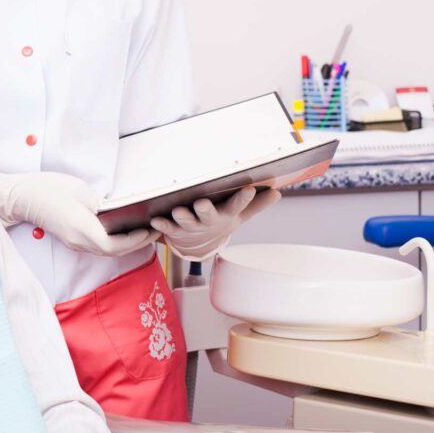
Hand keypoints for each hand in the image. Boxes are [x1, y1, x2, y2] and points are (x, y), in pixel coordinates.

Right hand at [0, 171, 158, 256]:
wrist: (22, 197)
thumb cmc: (48, 188)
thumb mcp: (80, 190)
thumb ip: (100, 205)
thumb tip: (118, 212)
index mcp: (80, 227)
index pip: (112, 244)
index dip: (133, 240)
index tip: (148, 229)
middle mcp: (78, 240)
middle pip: (113, 251)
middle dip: (136, 243)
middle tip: (154, 231)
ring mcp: (74, 242)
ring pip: (106, 251)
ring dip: (127, 245)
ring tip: (143, 231)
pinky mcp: (72, 240)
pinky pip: (98, 246)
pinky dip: (115, 242)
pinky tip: (124, 232)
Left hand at [150, 186, 281, 260]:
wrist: (201, 243)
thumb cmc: (221, 220)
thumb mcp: (240, 214)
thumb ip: (256, 204)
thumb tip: (278, 192)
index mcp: (225, 215)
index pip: (237, 206)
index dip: (244, 200)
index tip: (249, 189)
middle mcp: (208, 221)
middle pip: (208, 215)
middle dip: (205, 210)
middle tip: (202, 203)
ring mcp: (191, 226)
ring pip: (186, 222)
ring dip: (182, 217)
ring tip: (177, 211)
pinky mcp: (175, 230)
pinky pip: (167, 229)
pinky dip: (161, 226)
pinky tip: (155, 221)